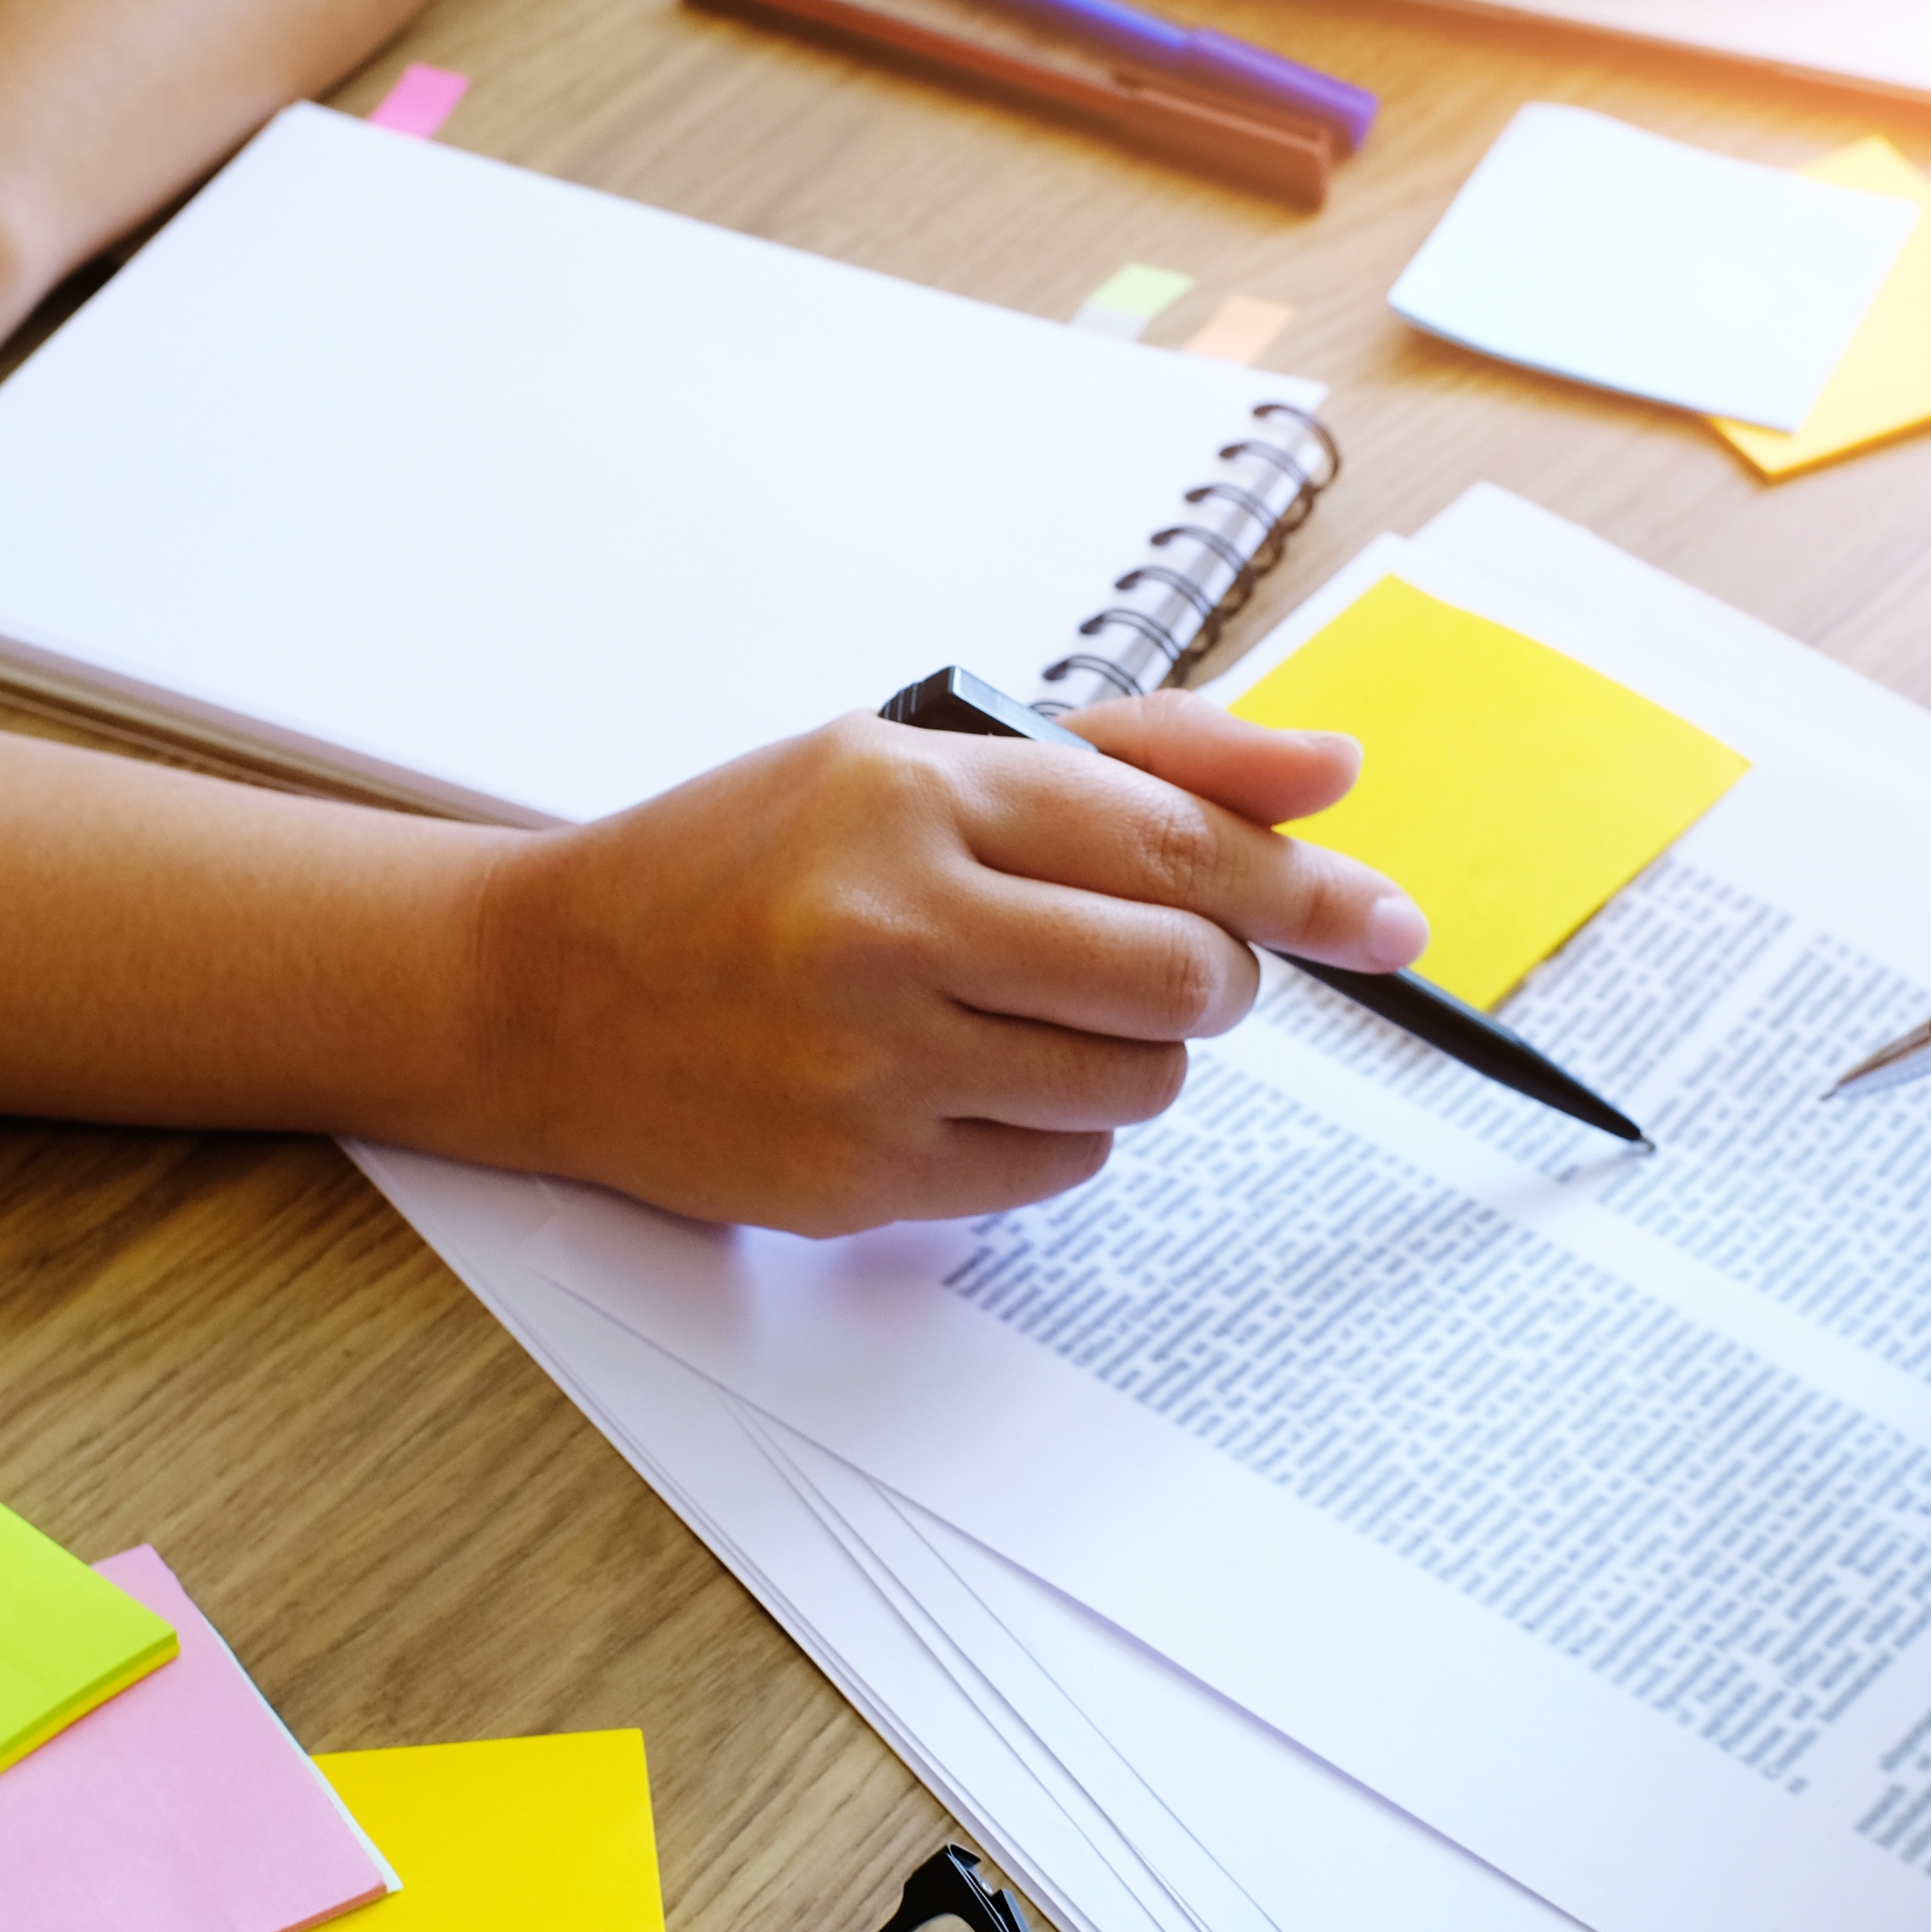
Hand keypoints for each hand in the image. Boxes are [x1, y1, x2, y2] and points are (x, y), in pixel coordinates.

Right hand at [458, 690, 1428, 1233]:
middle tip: (1163, 967)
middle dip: (1210, 979)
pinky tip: (965, 1084)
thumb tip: (1327, 774)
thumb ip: (1135, 758)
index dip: (1306, 889)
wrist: (541, 989)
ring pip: (1135, 1086)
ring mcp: (873, 1057)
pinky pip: (1056, 1169)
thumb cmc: (737, 867)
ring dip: (1129, 1062)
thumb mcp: (915, 763)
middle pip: (1182, 976)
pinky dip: (1051, 1134)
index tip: (1388, 922)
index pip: (1176, 841)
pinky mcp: (857, 1173)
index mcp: (913, 790)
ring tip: (1029, 1018)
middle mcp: (893, 917)